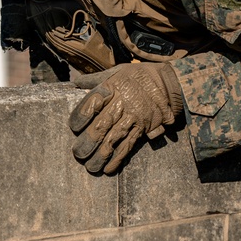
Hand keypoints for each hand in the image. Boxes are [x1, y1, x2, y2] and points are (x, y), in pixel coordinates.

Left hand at [69, 63, 183, 173]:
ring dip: (102, 154)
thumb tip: (75, 84)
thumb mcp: (116, 71)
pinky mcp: (142, 128)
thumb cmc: (137, 76)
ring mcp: (133, 117)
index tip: (74, 127)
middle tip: (78, 153)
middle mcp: (121, 103)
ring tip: (91, 166)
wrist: (166, 81)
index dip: (81, 116)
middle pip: (102, 124)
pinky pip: (129, 145)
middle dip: (89, 141)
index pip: (93, 103)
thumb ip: (95, 79)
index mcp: (112, 87)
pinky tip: (109, 168)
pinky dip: (118, 158)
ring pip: (114, 138)